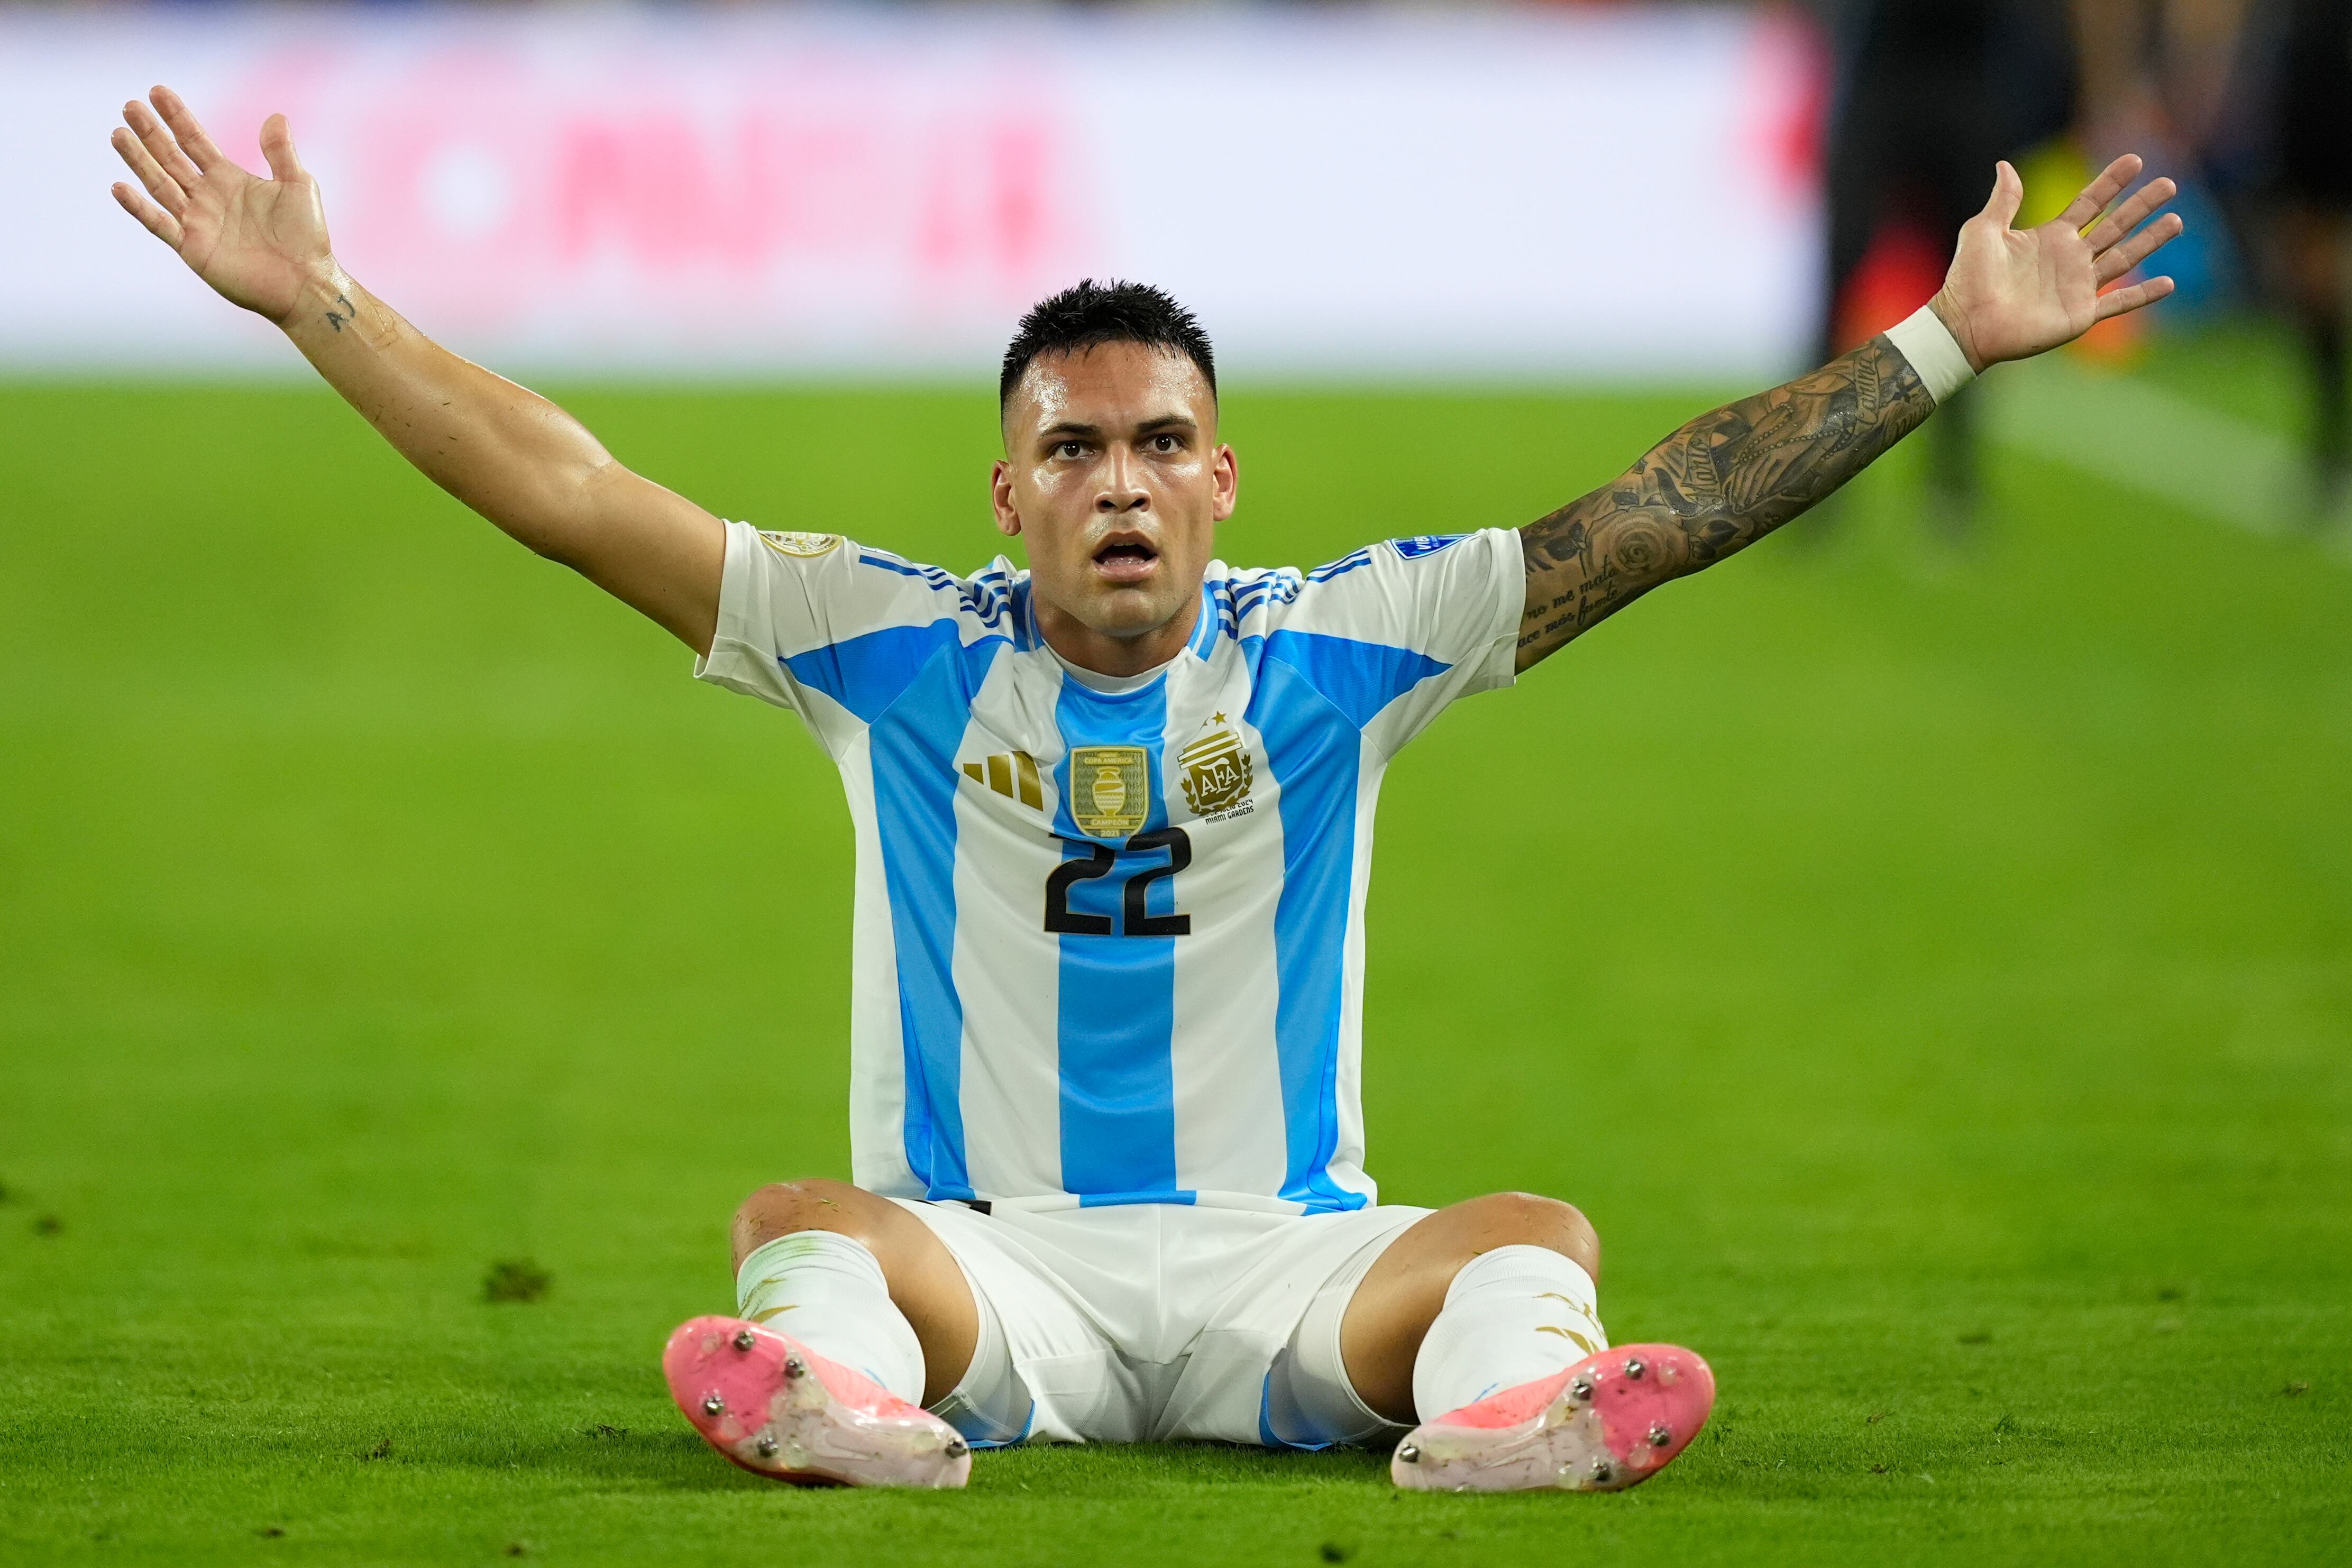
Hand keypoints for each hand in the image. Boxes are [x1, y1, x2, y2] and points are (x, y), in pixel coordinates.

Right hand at [109, 86, 330, 326]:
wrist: (306, 281)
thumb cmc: (307, 236)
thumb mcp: (298, 186)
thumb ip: (280, 152)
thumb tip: (276, 116)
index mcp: (228, 178)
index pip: (195, 140)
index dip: (177, 117)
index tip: (156, 91)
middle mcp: (207, 196)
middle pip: (171, 157)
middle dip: (150, 133)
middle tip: (130, 106)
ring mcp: (197, 221)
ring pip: (159, 184)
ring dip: (138, 160)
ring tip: (118, 133)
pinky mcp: (192, 247)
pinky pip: (159, 224)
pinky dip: (139, 207)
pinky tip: (119, 186)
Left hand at [1930, 154, 2182, 372]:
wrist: (1966, 323)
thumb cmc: (1968, 278)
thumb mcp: (1982, 231)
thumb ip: (2002, 200)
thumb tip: (2004, 165)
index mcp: (2051, 237)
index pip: (2089, 203)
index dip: (2111, 182)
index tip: (2135, 160)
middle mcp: (2070, 258)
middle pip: (2115, 225)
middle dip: (2142, 205)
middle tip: (2169, 184)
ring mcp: (2078, 286)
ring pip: (2124, 257)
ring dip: (2151, 240)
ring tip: (2177, 221)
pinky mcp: (2080, 314)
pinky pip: (2119, 304)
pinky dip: (2143, 295)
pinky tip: (2168, 283)